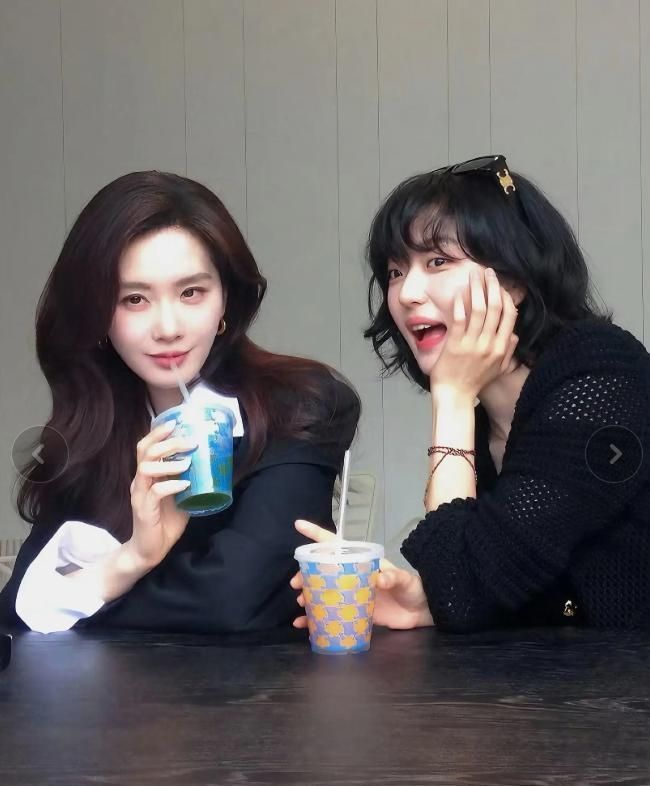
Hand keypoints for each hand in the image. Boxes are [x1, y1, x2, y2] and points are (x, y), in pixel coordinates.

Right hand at [127, 420, 196, 569]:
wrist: (150, 550)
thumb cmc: (165, 520)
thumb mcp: (181, 495)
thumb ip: (190, 480)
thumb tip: (213, 465)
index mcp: (147, 475)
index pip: (146, 446)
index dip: (157, 433)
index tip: (174, 422)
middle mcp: (140, 481)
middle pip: (146, 452)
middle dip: (169, 442)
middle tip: (190, 441)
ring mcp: (139, 494)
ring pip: (146, 468)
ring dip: (169, 462)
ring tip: (188, 462)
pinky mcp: (143, 509)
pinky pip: (154, 492)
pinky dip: (171, 485)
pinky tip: (185, 484)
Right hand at [290, 520, 432, 629]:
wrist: (422, 612)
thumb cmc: (414, 589)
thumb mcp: (405, 580)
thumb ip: (394, 577)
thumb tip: (380, 578)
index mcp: (362, 562)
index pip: (336, 545)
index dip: (317, 534)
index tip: (298, 525)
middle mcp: (352, 576)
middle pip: (322, 570)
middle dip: (305, 574)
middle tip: (295, 584)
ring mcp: (351, 595)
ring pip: (323, 591)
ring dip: (308, 596)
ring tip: (300, 603)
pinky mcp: (352, 613)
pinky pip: (329, 614)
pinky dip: (315, 619)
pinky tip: (303, 624)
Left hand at [430, 267, 518, 398]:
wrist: (456, 396)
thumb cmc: (474, 383)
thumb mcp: (498, 369)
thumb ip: (508, 352)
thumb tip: (514, 336)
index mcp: (502, 348)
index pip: (509, 316)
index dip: (506, 297)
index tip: (501, 285)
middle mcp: (490, 344)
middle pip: (495, 308)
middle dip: (492, 286)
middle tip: (488, 272)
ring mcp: (473, 344)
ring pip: (479, 309)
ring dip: (477, 289)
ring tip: (474, 275)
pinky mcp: (456, 345)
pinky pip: (460, 319)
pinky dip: (461, 304)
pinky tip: (460, 293)